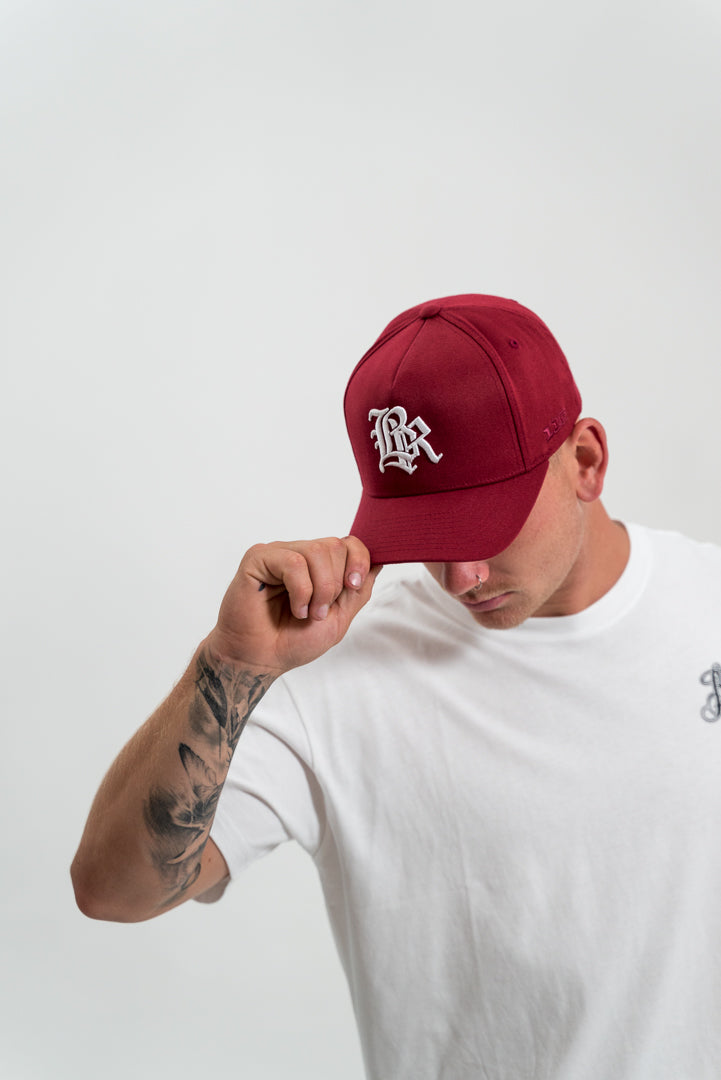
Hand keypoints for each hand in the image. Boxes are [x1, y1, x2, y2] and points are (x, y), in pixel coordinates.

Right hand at [206, 536, 381, 674]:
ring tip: (305, 613)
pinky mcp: (258, 558)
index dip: (359, 561)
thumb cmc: (292, 641)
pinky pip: (292, 563)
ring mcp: (279, 554)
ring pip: (316, 551)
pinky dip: (300, 591)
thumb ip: (359, 591)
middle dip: (335, 585)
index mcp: (319, 566)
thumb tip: (381, 562)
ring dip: (319, 590)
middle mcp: (300, 554)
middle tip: (319, 612)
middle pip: (336, 546)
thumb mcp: (339, 618)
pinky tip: (294, 608)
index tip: (353, 586)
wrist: (261, 659)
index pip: (349, 543)